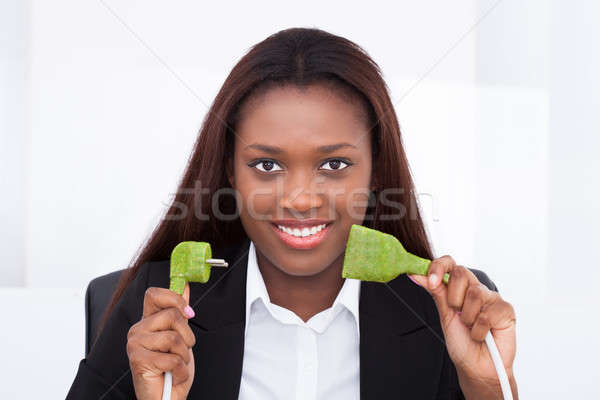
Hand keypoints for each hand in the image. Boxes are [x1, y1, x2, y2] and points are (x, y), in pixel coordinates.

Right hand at [126, 283, 195, 399]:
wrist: (168, 398)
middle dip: (187, 335)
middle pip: (171, 315)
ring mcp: (135, 344)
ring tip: (177, 364)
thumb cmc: (172, 370)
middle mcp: (138, 330)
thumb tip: (185, 287)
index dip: (175, 298)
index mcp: (147, 321)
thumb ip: (180, 312)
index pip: (154, 294)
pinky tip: (173, 375)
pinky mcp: (137, 360)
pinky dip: (180, 370)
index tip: (188, 312)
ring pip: (173, 337)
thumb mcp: (181, 337)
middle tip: (183, 350)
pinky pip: (171, 358)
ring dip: (184, 355)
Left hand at [408, 256, 517, 398]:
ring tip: (471, 328)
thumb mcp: (445, 315)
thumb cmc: (461, 342)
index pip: (450, 264)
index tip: (431, 281)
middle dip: (453, 298)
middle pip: (461, 273)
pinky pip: (487, 313)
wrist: (476, 367)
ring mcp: (492, 298)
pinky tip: (483, 335)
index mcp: (459, 288)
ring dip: (467, 318)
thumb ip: (436, 292)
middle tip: (457, 315)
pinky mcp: (506, 310)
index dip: (439, 267)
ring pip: (474, 293)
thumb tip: (416, 274)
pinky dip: (480, 330)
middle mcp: (476, 289)